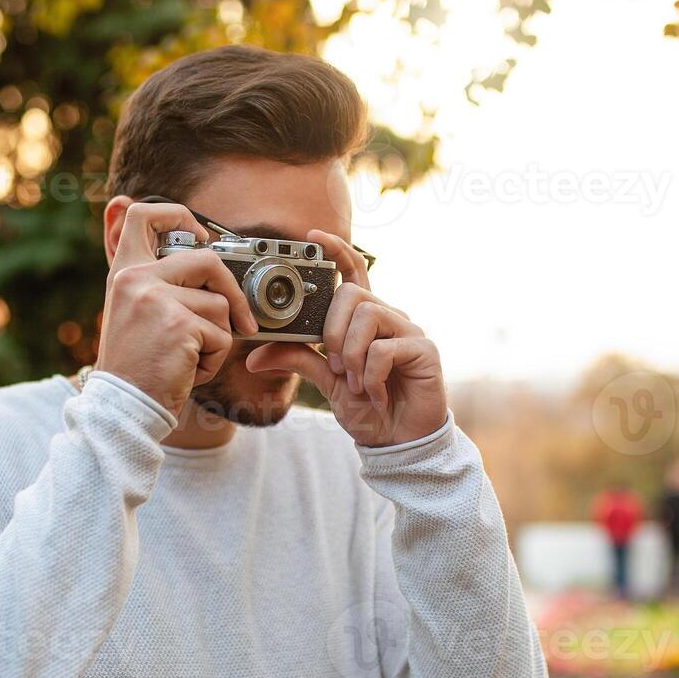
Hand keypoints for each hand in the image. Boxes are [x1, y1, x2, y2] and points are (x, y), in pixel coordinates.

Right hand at [96, 200, 257, 413]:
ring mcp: (156, 299)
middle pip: (207, 259)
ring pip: (220, 304)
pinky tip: (189, 371)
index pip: (142, 214)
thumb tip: (211, 269)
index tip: (202, 236)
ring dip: (218, 338)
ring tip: (190, 358)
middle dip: (234, 292)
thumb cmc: (137, 367)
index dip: (178, 215)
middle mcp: (136, 278)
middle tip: (243, 323)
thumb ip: (162, 286)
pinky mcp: (179, 324)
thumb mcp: (136, 314)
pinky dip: (214, 360)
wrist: (122, 407)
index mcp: (124, 272)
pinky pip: (221, 336)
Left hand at [244, 230, 446, 447]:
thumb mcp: (325, 381)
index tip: (314, 235)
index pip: (353, 271)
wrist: (398, 442)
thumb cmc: (368, 409)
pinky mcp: (424, 349)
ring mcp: (409, 330)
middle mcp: (389, 317)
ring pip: (368, 315)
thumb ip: (297, 360)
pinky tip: (375, 394)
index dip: (336, 250)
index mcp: (365, 320)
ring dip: (352, 355)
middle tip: (335, 366)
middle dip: (333, 331)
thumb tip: (254, 356)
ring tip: (356, 383)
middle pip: (353, 294)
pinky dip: (370, 376)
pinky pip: (384, 348)